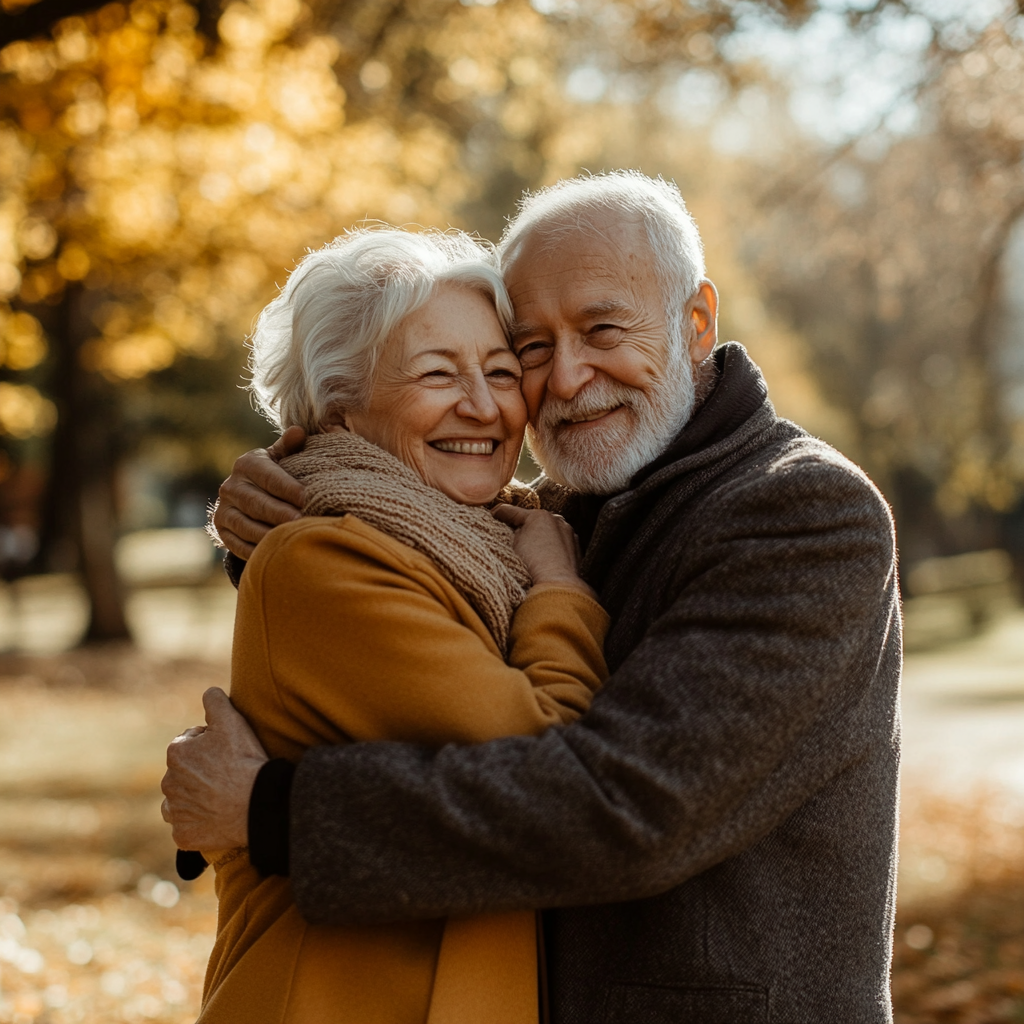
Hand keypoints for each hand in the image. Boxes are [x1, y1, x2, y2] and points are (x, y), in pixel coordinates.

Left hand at [161, 687, 268, 850]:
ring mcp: (175, 812)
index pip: (190, 744)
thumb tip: (208, 692)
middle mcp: (168, 783)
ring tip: (222, 797)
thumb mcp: (232, 721)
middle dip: (201, 771)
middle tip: (228, 774)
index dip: (212, 745)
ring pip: (181, 801)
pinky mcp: (183, 836)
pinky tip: (216, 818)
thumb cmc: (244, 760)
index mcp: (176, 753)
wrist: (256, 804)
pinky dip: (198, 823)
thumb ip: (215, 701)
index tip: (229, 752)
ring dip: (195, 798)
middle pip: (185, 773)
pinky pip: (187, 827)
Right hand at [212, 426, 307, 559]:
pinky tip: (277, 552)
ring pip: (247, 526)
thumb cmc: (275, 474)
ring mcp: (223, 510)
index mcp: (247, 464)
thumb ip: (289, 447)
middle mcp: (230, 486)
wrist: (248, 495)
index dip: (289, 488)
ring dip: (271, 535)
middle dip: (283, 514)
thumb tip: (299, 432)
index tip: (309, 498)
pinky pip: (239, 545)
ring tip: (293, 540)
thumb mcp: (280, 458)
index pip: (270, 477)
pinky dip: (258, 550)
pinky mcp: (221, 531)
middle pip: (258, 504)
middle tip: (304, 522)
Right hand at [491, 505, 596, 600]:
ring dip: (539, 536)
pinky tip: (545, 558)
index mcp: (539, 516)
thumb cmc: (533, 564)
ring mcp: (569, 534)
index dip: (499, 514)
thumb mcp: (513, 544)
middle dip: (523, 526)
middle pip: (534, 520)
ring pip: (549, 531)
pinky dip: (551, 547)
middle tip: (510, 536)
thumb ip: (512, 531)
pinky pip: (560, 543)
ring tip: (530, 551)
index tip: (492, 515)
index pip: (513, 511)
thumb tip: (515, 530)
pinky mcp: (577, 549)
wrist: (558, 586)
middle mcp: (557, 520)